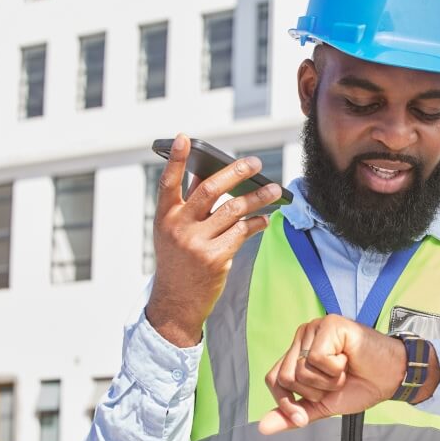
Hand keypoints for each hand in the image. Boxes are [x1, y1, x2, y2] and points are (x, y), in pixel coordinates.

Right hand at [145, 133, 282, 346]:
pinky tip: (265, 219)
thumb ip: (189, 206)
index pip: (169, 182)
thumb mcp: (173, 233)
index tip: (185, 137)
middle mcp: (179, 227)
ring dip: (258, 198)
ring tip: (274, 189)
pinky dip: (257, 223)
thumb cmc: (178, 262)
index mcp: (165, 217)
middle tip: (255, 163)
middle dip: (235, 172)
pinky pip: (243, 232)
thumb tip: (206, 175)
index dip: (177, 159)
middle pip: (210, 190)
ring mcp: (197, 243)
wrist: (175, 302)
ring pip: (234, 210)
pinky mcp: (216, 258)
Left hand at [259, 314, 431, 434]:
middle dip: (312, 392)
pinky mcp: (329, 324)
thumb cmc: (360, 386)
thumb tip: (262, 428)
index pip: (274, 379)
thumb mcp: (322, 405)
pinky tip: (348, 360)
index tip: (303, 417)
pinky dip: (335, 369)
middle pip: (285, 377)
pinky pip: (316, 359)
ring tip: (344, 371)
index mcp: (298, 352)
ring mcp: (315, 328)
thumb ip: (294, 413)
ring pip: (300, 370)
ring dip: (327, 381)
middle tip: (336, 383)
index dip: (285, 402)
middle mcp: (303, 336)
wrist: (391, 378)